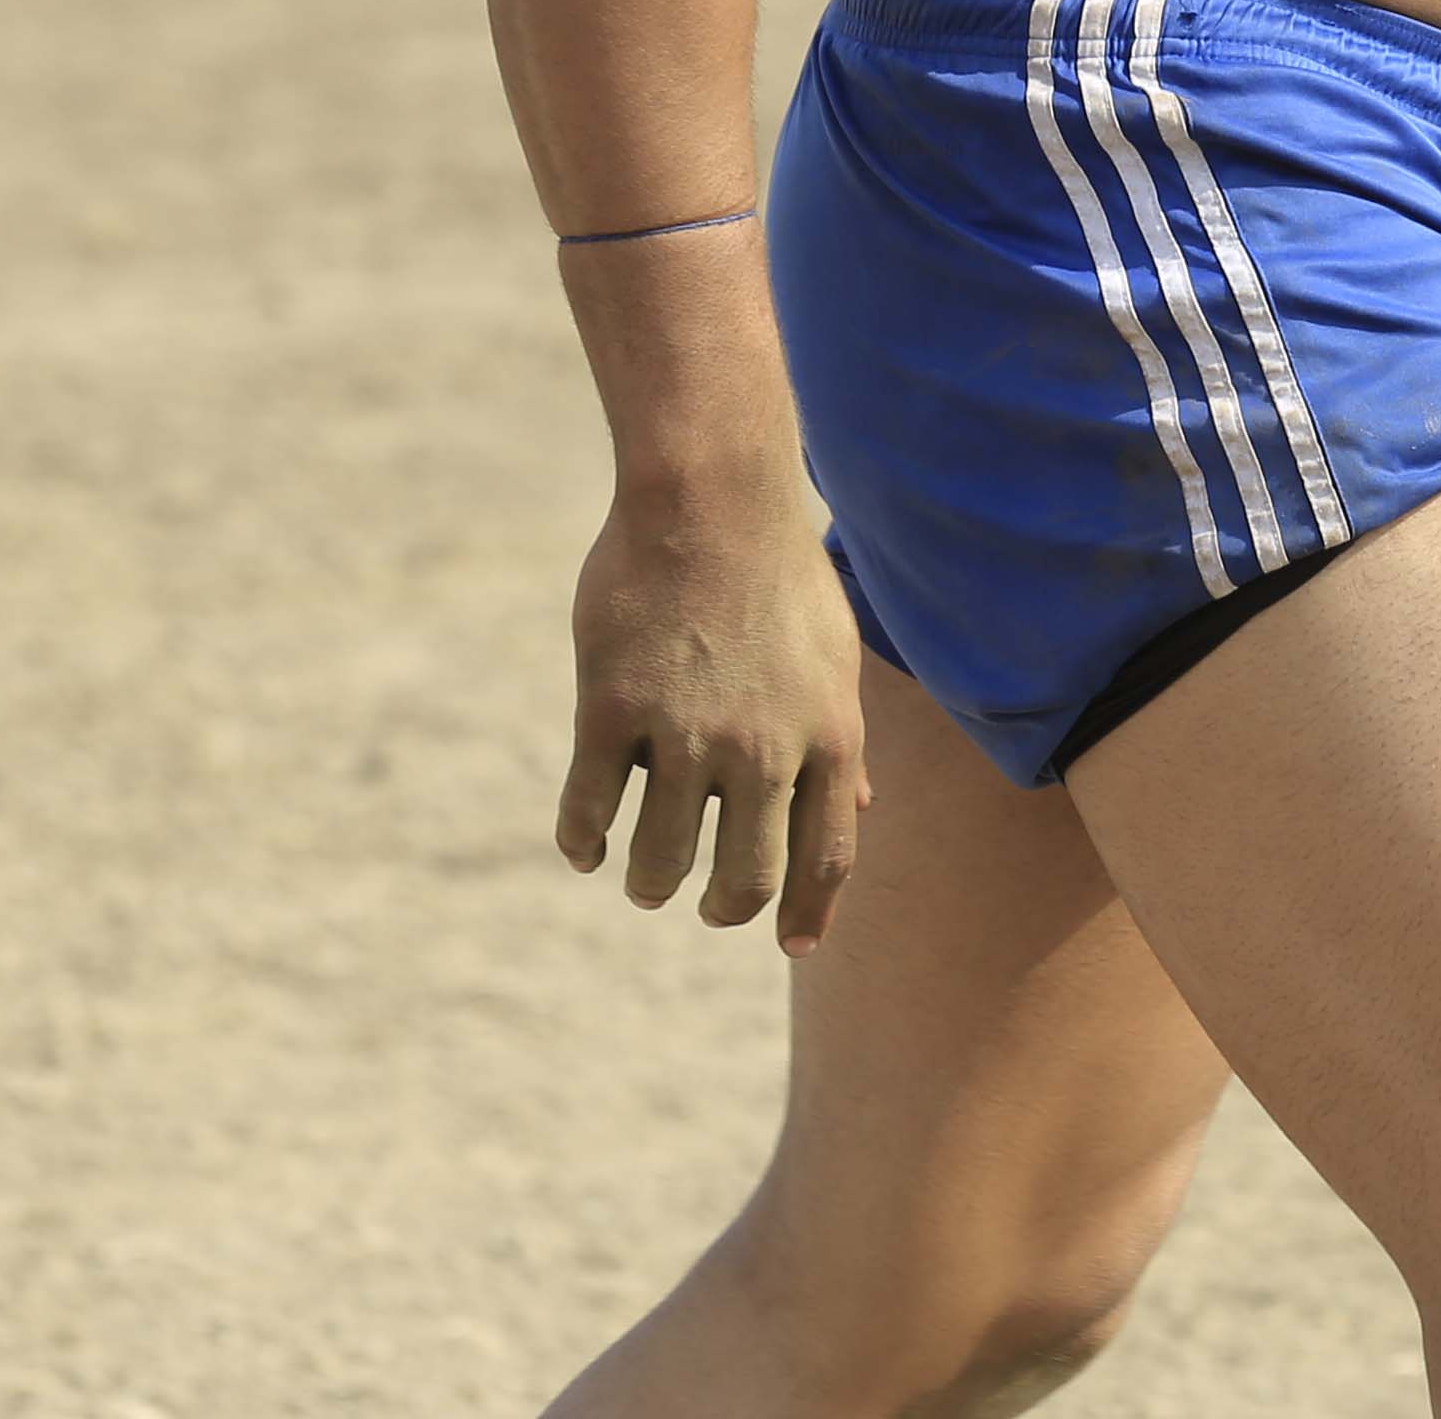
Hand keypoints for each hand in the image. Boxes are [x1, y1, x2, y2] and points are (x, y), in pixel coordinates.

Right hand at [554, 468, 867, 949]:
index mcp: (829, 735)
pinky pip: (590, 808)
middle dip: (723, 909)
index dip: (808, 909)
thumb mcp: (833, 655)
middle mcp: (762, 748)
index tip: (790, 943)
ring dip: (649, 883)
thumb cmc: (778, 571)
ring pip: (660, 859)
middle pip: (743, 877)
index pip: (826, 855)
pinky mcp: (612, 709)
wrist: (711, 497)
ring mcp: (684, 732)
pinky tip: (585, 847)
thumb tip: (855, 807)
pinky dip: (584, 841)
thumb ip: (839, 737)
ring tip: (642, 882)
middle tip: (703, 908)